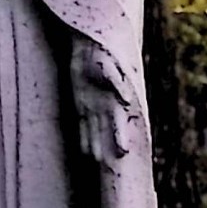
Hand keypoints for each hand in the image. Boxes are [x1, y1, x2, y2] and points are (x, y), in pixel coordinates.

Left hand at [71, 38, 132, 166]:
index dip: (119, 136)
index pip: (118, 121)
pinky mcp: (82, 101)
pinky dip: (84, 135)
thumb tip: (124, 100)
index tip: (123, 151)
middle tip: (109, 163)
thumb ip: (117, 83)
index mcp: (113, 97)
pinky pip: (82, 123)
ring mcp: (93, 104)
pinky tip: (85, 150)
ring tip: (97, 160)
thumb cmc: (102, 54)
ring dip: (96, 143)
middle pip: (107, 128)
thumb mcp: (109, 66)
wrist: (88, 45)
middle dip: (108, 144)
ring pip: (95, 128)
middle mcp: (105, 104)